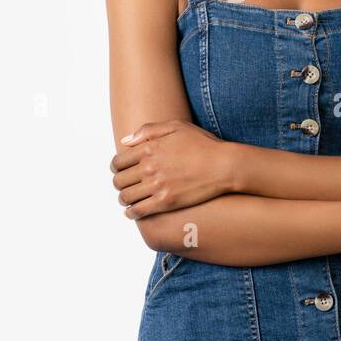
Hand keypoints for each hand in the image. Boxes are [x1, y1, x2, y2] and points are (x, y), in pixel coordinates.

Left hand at [110, 120, 238, 219]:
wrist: (224, 166)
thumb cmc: (203, 144)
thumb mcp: (176, 127)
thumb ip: (148, 131)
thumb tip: (125, 141)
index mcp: (149, 148)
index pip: (118, 162)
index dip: (116, 168)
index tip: (120, 171)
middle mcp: (149, 167)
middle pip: (119, 180)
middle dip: (119, 183)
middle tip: (124, 186)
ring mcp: (157, 185)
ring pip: (126, 197)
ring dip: (124, 199)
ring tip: (128, 199)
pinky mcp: (166, 202)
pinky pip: (138, 211)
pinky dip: (131, 213)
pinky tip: (133, 212)